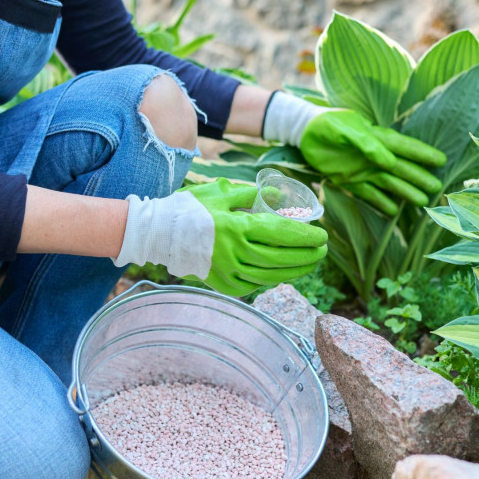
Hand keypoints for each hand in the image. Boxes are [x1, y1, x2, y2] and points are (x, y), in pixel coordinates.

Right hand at [113, 178, 327, 295]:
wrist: (156, 234)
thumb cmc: (189, 209)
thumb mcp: (221, 193)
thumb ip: (252, 195)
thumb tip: (279, 196)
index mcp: (237, 228)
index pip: (282, 234)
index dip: (306, 236)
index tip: (322, 236)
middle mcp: (235, 253)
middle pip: (282, 258)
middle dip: (307, 255)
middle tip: (322, 250)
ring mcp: (229, 273)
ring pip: (272, 275)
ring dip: (295, 271)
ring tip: (310, 263)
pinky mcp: (223, 285)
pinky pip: (255, 285)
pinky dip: (273, 279)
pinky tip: (284, 273)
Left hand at [263, 92, 446, 215]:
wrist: (304, 133)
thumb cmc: (327, 125)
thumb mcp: (344, 130)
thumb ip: (366, 143)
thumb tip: (388, 161)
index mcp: (376, 139)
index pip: (404, 147)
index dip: (422, 154)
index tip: (440, 160)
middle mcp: (374, 156)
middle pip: (401, 168)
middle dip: (419, 177)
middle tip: (436, 188)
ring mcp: (364, 170)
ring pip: (389, 183)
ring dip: (405, 192)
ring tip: (422, 202)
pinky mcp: (350, 181)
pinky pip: (369, 194)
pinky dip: (381, 202)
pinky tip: (393, 212)